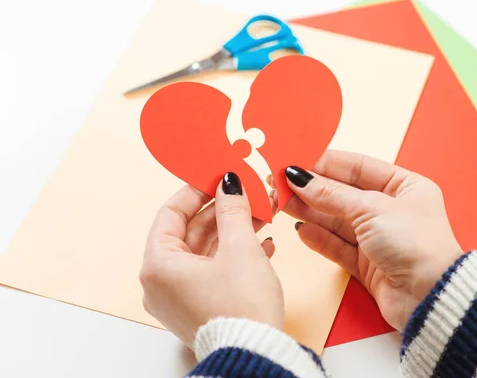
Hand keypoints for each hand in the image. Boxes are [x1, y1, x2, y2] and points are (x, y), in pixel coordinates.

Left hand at [140, 173, 283, 348]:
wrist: (256, 355)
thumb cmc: (241, 308)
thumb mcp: (240, 249)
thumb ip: (233, 210)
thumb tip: (230, 184)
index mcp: (159, 265)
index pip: (170, 213)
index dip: (195, 191)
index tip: (216, 177)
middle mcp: (162, 282)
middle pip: (190, 232)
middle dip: (222, 212)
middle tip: (245, 193)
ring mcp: (179, 298)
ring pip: (205, 252)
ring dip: (233, 232)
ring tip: (261, 215)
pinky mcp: (199, 307)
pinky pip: (212, 271)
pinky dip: (233, 255)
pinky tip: (262, 244)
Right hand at [278, 150, 462, 330]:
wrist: (429, 297)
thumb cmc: (416, 244)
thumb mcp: (371, 208)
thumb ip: (332, 194)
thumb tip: (301, 178)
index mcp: (405, 186)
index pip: (358, 166)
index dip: (326, 163)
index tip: (297, 161)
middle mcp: (392, 210)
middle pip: (344, 194)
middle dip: (313, 189)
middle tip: (282, 184)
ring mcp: (379, 238)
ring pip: (337, 220)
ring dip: (311, 212)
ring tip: (283, 204)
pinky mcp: (369, 264)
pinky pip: (338, 246)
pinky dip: (320, 239)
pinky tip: (301, 230)